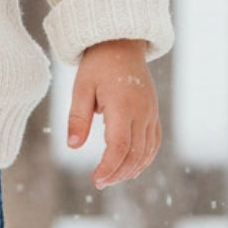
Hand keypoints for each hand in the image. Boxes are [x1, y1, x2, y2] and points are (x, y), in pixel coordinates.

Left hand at [67, 38, 160, 188]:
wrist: (122, 44)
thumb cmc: (98, 65)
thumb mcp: (81, 88)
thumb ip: (78, 118)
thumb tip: (73, 146)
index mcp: (122, 105)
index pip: (119, 146)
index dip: (109, 167)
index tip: (96, 180)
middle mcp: (141, 112)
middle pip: (135, 153)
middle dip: (118, 173)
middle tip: (99, 183)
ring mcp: (151, 113)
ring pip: (147, 151)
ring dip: (131, 169)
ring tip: (111, 178)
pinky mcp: (153, 113)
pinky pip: (154, 142)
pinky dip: (144, 159)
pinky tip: (130, 167)